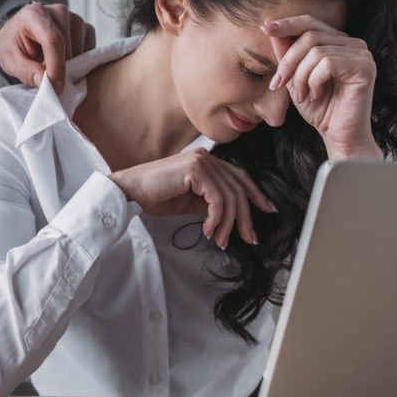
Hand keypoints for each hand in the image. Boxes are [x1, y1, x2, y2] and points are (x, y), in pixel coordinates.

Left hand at [0, 2, 95, 95]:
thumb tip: (45, 82)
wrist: (20, 33)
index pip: (53, 40)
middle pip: (68, 47)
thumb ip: (25, 70)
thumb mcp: (9, 59)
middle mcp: (58, 11)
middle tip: (44, 76)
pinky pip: (89, 50)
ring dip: (68, 65)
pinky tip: (62, 60)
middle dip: (59, 68)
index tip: (56, 87)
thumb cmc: (14, 44)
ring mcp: (74, 18)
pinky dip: (78, 61)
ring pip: (79, 51)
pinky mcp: (85, 28)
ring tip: (49, 64)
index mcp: (35, 14)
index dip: (56, 66)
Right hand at [109, 148, 276, 249]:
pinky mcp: (195, 170)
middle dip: (246, 216)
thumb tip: (229, 216)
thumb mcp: (189, 201)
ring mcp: (201, 161)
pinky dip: (216, 219)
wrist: (129, 193)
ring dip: (228, 224)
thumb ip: (209, 202)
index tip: (267, 211)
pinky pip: (217, 199)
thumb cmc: (154, 197)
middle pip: (239, 187)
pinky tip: (208, 231)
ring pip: (230, 196)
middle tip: (249, 238)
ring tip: (220, 240)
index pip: (239, 176)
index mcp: (206, 160)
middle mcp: (206, 157)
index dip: (256, 194)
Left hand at [263, 15, 382, 159]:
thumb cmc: (319, 109)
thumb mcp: (295, 78)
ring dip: (300, 76)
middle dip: (288, 61)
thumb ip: (286, 54)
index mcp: (338, 42)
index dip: (287, 24)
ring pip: (316, 51)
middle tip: (278, 83)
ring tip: (301, 95)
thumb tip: (270, 27)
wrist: (338, 136)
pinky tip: (316, 95)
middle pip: (310, 35)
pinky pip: (328, 63)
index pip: (310, 22)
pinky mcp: (365, 68)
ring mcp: (362, 54)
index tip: (266, 28)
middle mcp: (353, 44)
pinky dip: (314, 81)